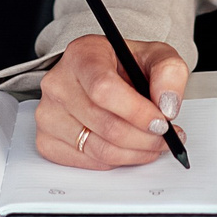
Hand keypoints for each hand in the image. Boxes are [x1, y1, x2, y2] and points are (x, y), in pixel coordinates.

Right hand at [33, 33, 188, 169]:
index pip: (103, 89)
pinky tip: (129, 148)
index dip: (136, 111)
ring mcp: (48, 113)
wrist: (104, 74)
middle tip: (166, 138)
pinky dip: (115, 161)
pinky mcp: (47, 140)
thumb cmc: (126, 65)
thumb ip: (169, 73)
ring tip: (153, 143)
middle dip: (144, 138)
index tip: (162, 122)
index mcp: (82, 54)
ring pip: (98, 149)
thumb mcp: (156, 55)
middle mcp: (58, 83)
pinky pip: (87, 162)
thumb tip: (167, 106)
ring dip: (134, 153)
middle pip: (104, 124)